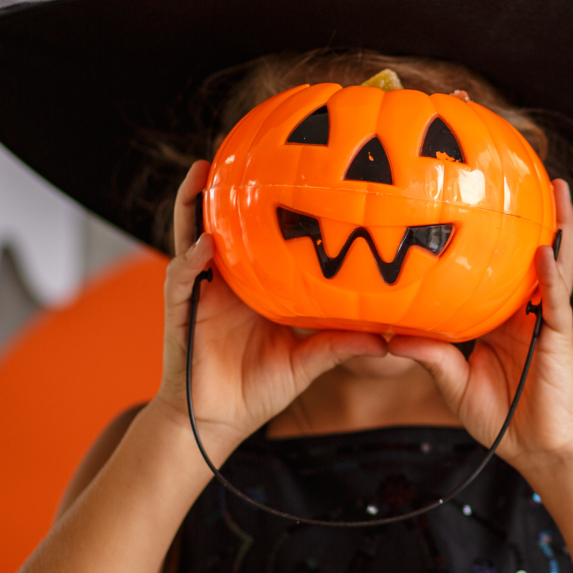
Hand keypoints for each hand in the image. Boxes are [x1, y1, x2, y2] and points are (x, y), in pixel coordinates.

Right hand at [153, 161, 385, 456]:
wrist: (217, 421)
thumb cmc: (258, 390)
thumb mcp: (308, 361)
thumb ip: (342, 346)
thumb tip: (390, 341)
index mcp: (253, 285)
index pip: (258, 236)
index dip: (266, 206)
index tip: (289, 172)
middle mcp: (225, 280)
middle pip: (220, 223)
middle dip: (224, 188)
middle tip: (237, 150)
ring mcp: (199, 291)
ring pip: (191, 236)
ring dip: (194, 205)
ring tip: (203, 172)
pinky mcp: (182, 310)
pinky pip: (182, 278)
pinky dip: (192, 260)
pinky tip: (206, 244)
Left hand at [387, 179, 572, 468]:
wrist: (537, 451)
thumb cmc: (501, 418)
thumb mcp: (452, 382)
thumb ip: (428, 355)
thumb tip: (387, 335)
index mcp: (504, 315)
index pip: (496, 266)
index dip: (491, 233)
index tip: (475, 197)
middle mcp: (528, 310)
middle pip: (532, 253)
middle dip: (534, 214)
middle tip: (530, 174)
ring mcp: (547, 322)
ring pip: (556, 267)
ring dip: (559, 229)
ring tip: (558, 191)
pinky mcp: (559, 341)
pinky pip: (556, 304)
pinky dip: (550, 277)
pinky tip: (544, 253)